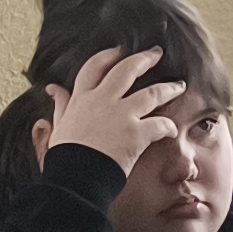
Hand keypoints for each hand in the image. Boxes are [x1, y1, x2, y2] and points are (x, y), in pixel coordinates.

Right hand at [39, 46, 192, 174]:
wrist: (74, 180)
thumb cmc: (65, 157)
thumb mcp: (59, 126)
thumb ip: (61, 105)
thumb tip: (54, 89)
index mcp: (82, 98)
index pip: (95, 67)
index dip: (109, 56)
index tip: (119, 51)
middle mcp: (103, 101)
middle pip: (127, 69)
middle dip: (144, 59)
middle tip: (156, 54)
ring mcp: (121, 116)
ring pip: (151, 93)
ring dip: (168, 88)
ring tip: (178, 85)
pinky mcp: (136, 134)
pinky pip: (160, 124)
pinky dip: (168, 126)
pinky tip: (172, 129)